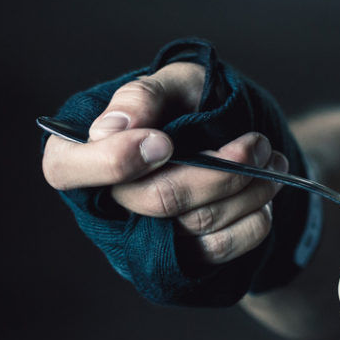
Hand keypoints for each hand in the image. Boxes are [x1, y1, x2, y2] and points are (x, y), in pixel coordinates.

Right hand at [42, 61, 286, 265]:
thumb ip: (144, 95)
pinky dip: (255, 219)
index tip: (163, 142)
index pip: (67, 169)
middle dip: (220, 169)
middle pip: (157, 199)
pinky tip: (266, 190)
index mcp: (83, 153)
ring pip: (198, 223)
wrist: (227, 130)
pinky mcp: (182, 258)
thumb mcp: (172, 81)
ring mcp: (144, 236)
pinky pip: (221, 249)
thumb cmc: (188, 100)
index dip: (113, 162)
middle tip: (258, 142)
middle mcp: (108, 201)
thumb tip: (116, 127)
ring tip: (272, 158)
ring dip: (250, 188)